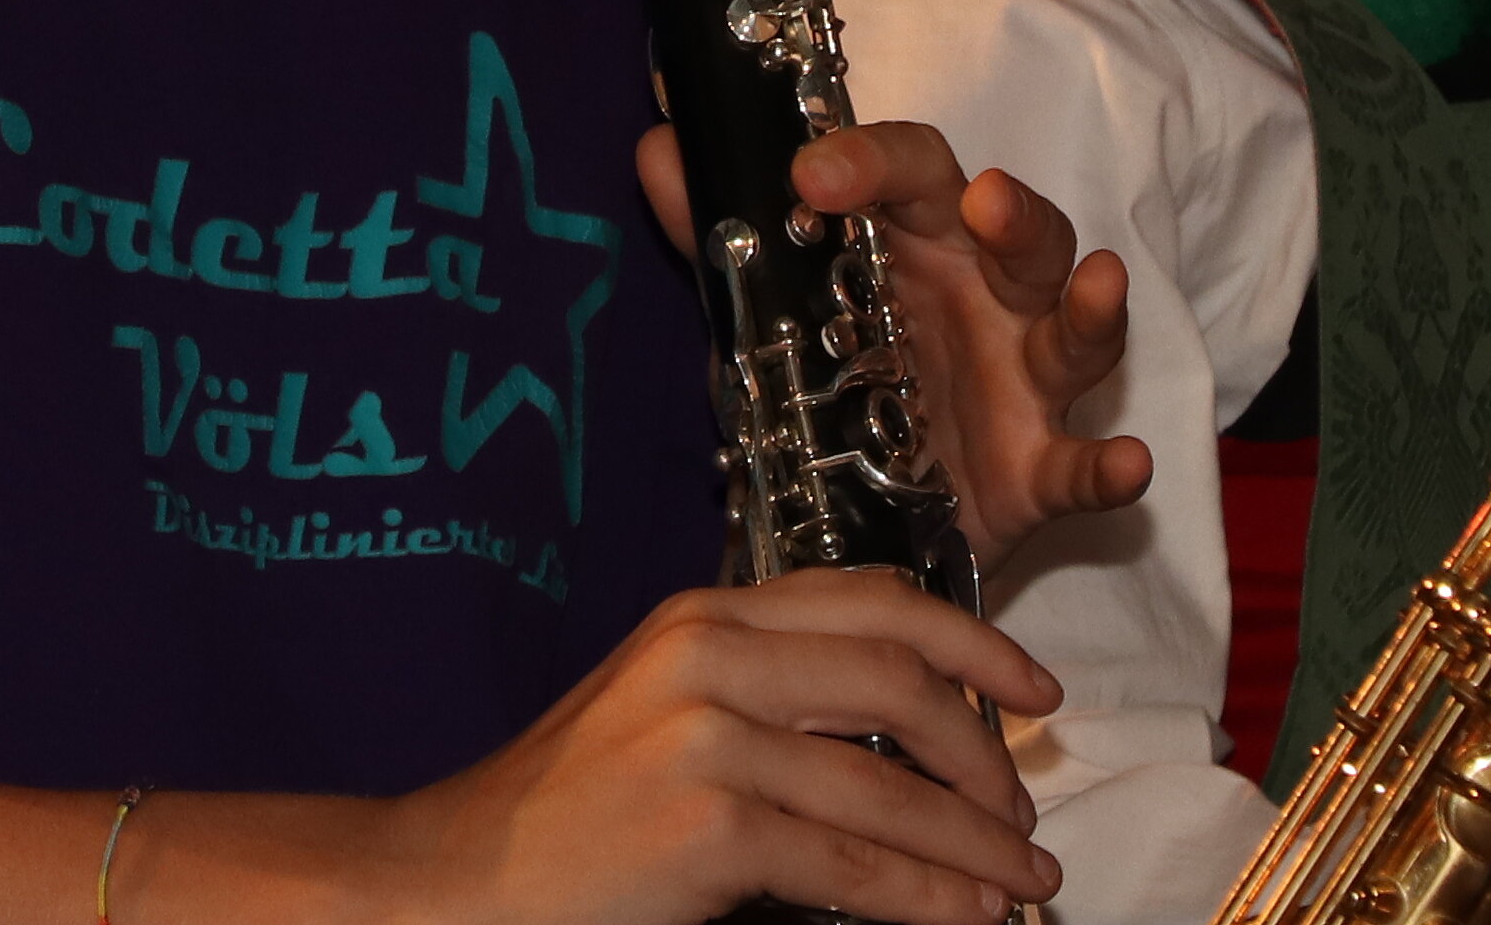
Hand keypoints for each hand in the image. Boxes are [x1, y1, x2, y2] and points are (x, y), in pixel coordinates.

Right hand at [351, 569, 1062, 924]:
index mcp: (701, 617)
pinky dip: (930, 896)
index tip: (1035, 690)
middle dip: (985, 749)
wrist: (454, 881)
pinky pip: (854, 862)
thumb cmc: (565, 817)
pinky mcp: (706, 825)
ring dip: (976, 841)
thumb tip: (909, 739)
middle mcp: (705, 654)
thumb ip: (767, 699)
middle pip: (899, 675)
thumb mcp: (662, 716)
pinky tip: (968, 916)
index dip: (971, 637)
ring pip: (891, 783)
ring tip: (1023, 879)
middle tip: (1025, 808)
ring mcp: (705, 738)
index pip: (869, 597)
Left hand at [634, 119, 1151, 568]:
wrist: (857, 519)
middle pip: (1023, 235)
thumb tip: (656, 143)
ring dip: (1093, 309)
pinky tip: (1122, 463)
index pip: (913, 172)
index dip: (870, 158)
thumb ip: (715, 230)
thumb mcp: (766, 307)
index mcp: (918, 242)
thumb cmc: (833, 380)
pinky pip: (1084, 468)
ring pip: (1076, 332)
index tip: (808, 169)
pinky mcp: (1040, 474)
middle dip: (1015, 214)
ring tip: (1100, 282)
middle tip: (984, 200)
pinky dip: (1110, 467)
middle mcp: (986, 298)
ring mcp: (1025, 384)